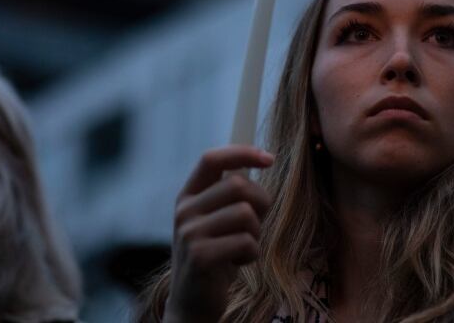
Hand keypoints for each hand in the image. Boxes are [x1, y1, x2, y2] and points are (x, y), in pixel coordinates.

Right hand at [164, 146, 273, 322]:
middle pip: (238, 185)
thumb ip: (232, 193)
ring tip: (243, 246)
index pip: (212, 159)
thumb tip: (262, 158)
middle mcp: (184, 210)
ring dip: (256, 232)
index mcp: (188, 195)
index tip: (269, 159)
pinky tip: (238, 263)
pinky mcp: (199, 256)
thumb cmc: (216, 254)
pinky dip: (252, 254)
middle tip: (257, 224)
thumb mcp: (218, 218)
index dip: (242, 153)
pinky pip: (246, 242)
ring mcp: (189, 233)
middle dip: (261, 202)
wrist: (193, 301)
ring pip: (246, 213)